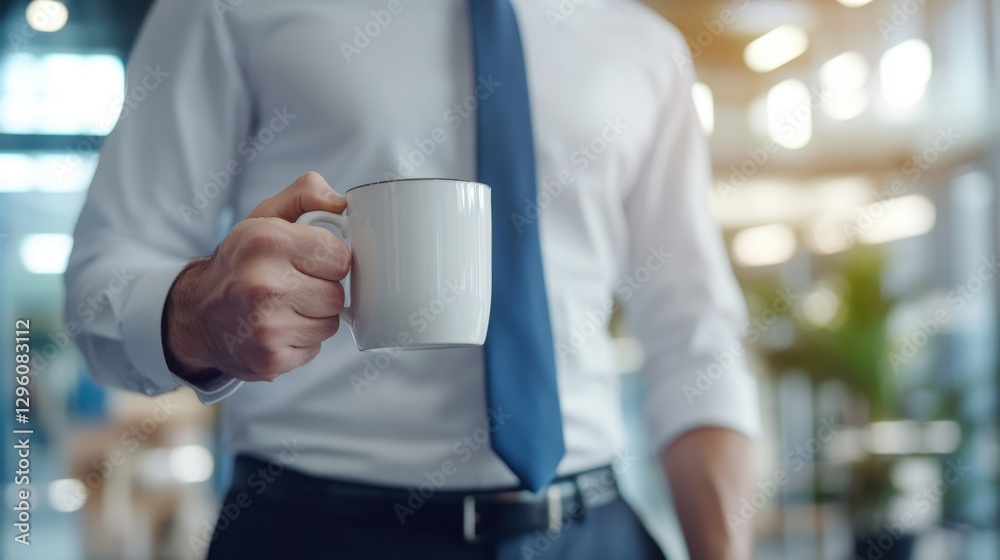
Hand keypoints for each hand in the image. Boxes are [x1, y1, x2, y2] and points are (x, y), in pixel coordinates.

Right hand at [164, 172, 349, 382]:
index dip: (330, 259)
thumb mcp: (265, 216)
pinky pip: (315, 348)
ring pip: (330, 323)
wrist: (197, 314)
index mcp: (267, 241)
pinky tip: (278, 327)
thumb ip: (306, 194)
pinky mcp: (270, 358)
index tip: (309, 260)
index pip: (340, 257)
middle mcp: (264, 284)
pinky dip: (302, 340)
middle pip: (337, 294)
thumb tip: (342, 202)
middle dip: (322, 289)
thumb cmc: (242, 262)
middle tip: (294, 285)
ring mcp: (266, 326)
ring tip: (284, 306)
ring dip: (314, 317)